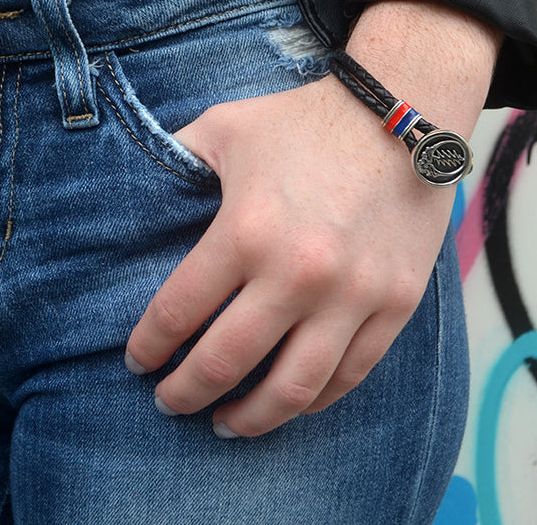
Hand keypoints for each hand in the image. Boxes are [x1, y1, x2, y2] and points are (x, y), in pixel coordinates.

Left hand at [124, 0, 499, 437]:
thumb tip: (134, 195)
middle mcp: (297, 274)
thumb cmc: (302, 122)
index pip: (176, 314)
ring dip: (249, 418)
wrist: (402, 111)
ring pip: (292, 389)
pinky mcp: (394, 305)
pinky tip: (286, 404)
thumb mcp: (223, 128)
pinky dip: (312, 401)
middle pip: (225, 363)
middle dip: (184, 393)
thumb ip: (174, 162)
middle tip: (168, 402)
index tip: (137, 362)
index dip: (147, 348)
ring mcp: (352, 296)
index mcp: (244, 232)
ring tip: (224, 424)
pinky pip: (349, 375)